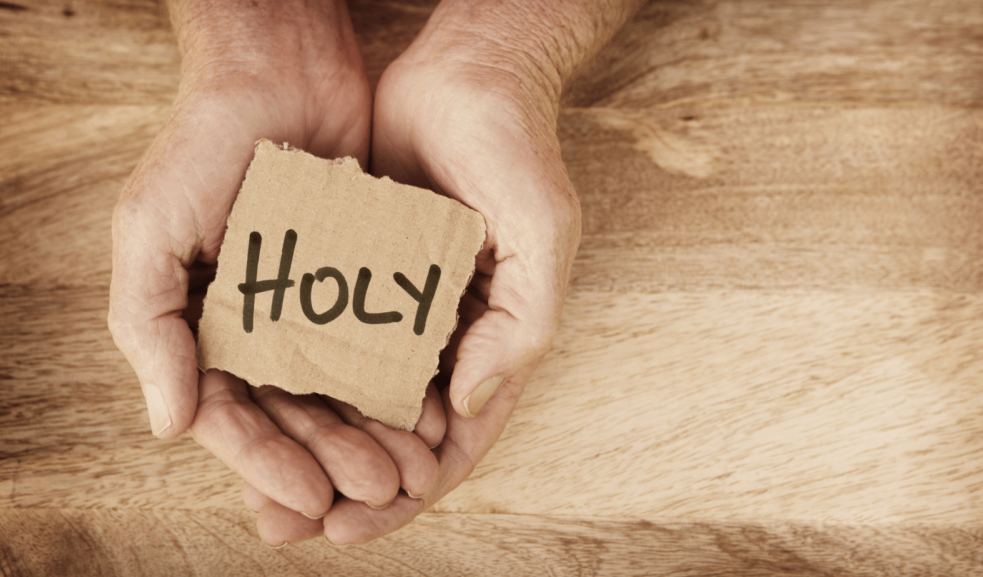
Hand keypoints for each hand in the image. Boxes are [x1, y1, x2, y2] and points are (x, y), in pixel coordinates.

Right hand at [108, 0, 442, 528]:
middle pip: (295, 412)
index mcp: (200, 327)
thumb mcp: (149, 230)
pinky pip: (381, 341)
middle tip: (377, 491)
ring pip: (343, 387)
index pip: (232, 416)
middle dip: (333, 457)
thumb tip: (169, 426)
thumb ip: (147, 327)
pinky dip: (400, 377)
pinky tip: (428, 408)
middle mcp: (257, 326)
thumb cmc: (201, 146)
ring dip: (371, 431)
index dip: (267, 464)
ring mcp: (311, 305)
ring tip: (409, 467)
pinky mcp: (360, 279)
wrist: (281, 72)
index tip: (311, 499)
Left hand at [247, 1, 588, 543]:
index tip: (350, 526)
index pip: (454, 443)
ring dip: (310, 440)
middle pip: (392, 434)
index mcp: (493, 344)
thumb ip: (521, 326)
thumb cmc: (517, 154)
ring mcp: (398, 308)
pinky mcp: (357, 272)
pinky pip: (323, 333)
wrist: (467, 75)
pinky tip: (250, 400)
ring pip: (350, 393)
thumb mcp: (542, 238)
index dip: (408, 493)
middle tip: (285, 523)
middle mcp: (444, 337)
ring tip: (253, 484)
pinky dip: (295, 372)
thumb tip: (464, 406)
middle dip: (344, 484)